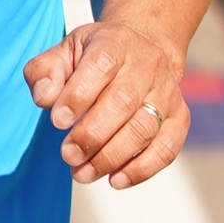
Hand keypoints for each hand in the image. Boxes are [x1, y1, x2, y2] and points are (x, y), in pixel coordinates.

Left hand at [22, 16, 187, 188]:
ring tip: (83, 173)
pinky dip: (143, 168)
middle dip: (92, 134)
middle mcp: (147, 65)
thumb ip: (45, 71)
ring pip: (144, 128)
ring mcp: (167, 92)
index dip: (78, 95)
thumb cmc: (96, 55)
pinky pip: (167, 147)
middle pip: (123, 102)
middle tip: (68, 155)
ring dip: (111, 157)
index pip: (101, 65)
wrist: (144, 47)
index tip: (57, 121)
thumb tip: (44, 98)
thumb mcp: (65, 51)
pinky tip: (116, 180)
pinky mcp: (179, 117)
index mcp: (116, 43)